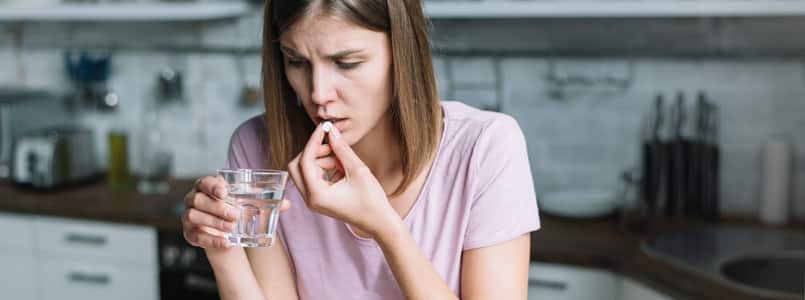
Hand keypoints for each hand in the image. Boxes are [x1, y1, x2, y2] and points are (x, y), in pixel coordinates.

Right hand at [182, 175, 291, 247]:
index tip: (225, 192)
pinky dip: (212, 239)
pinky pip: (197, 236)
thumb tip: (287, 203)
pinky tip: (226, 242)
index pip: (204, 182)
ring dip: (213, 222)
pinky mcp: (190, 234)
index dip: (212, 186)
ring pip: (194, 216)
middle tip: (236, 215)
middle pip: (198, 200)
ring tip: (232, 227)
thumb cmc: (237, 211)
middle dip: (217, 207)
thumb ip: (268, 202)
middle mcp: (193, 199)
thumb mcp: (251, 204)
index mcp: (206, 187)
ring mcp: (189, 217)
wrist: (227, 234)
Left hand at [287, 122, 397, 238]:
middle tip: (331, 144)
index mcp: (316, 194)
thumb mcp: (357, 170)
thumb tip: (332, 132)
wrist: (379, 222)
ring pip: (306, 170)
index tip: (323, 128)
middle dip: (313, 152)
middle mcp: (310, 199)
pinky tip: (342, 168)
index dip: (313, 141)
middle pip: (297, 166)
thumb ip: (342, 149)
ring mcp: (314, 200)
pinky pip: (314, 177)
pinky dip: (326, 168)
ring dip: (322, 160)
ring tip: (343, 160)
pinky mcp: (320, 198)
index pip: (305, 161)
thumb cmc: (371, 201)